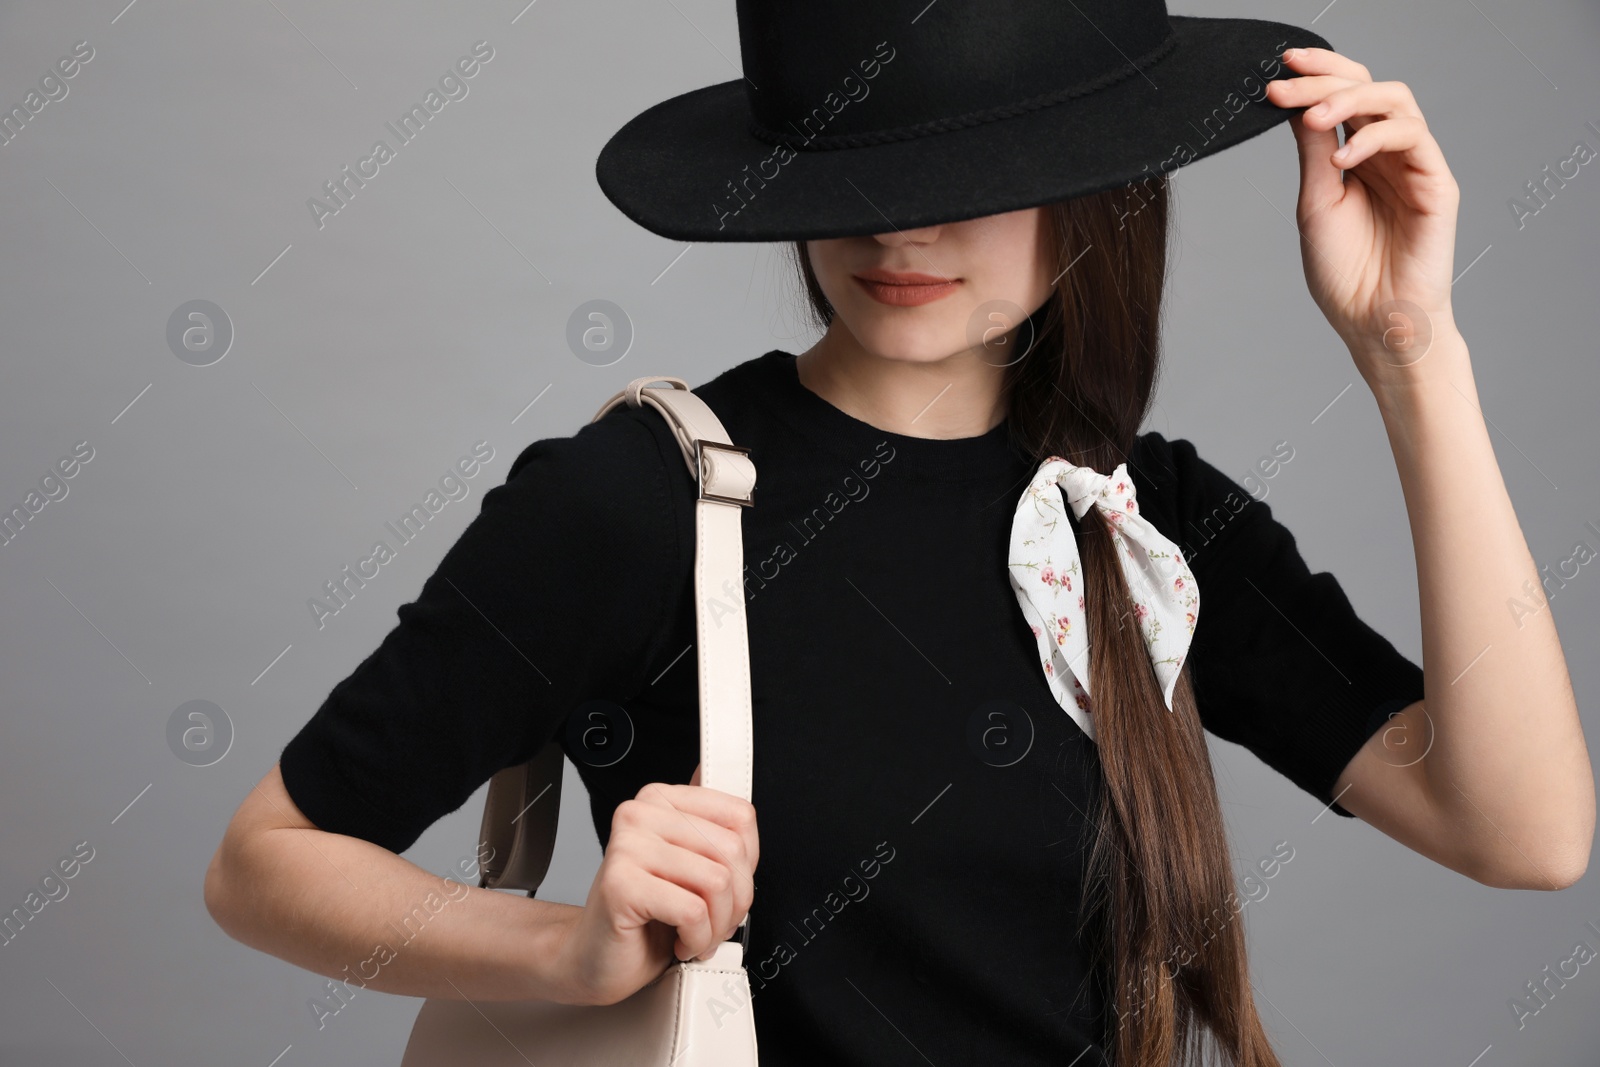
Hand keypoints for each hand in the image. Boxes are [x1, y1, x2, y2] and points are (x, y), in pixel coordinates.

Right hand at [551, 762, 756, 1006]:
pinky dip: (697, 939)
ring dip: (717, 925)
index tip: (729, 887)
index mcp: (660, 800)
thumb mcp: (691, 866)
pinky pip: (692, 911)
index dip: (748, 863)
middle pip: (732, 849)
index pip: (739, 815)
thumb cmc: (647, 917)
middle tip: (715, 922)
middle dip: (736, 901)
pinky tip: (680, 943)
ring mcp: (627, 846)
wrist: (598, 959)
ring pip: (717, 881)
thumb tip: (726, 790)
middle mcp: (639, 814)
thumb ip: (711, 829)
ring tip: (697, 934)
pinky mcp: (620, 884)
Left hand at [1267, 47, 1462, 383]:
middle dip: (1324, 79)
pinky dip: (1373, 140)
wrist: (1374, 324)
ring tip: (1312, 117)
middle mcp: (1388, 154)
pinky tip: (1341, 160)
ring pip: (1394, 101)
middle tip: (1284, 83)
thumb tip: (1297, 104)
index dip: (1315, 76)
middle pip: (1367, 87)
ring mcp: (1415, 165)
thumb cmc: (1345, 275)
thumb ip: (1312, 152)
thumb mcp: (1315, 204)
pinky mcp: (1437, 183)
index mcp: (1358, 157)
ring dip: (1348, 100)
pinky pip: (1412, 138)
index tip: (1276, 71)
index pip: (1344, 97)